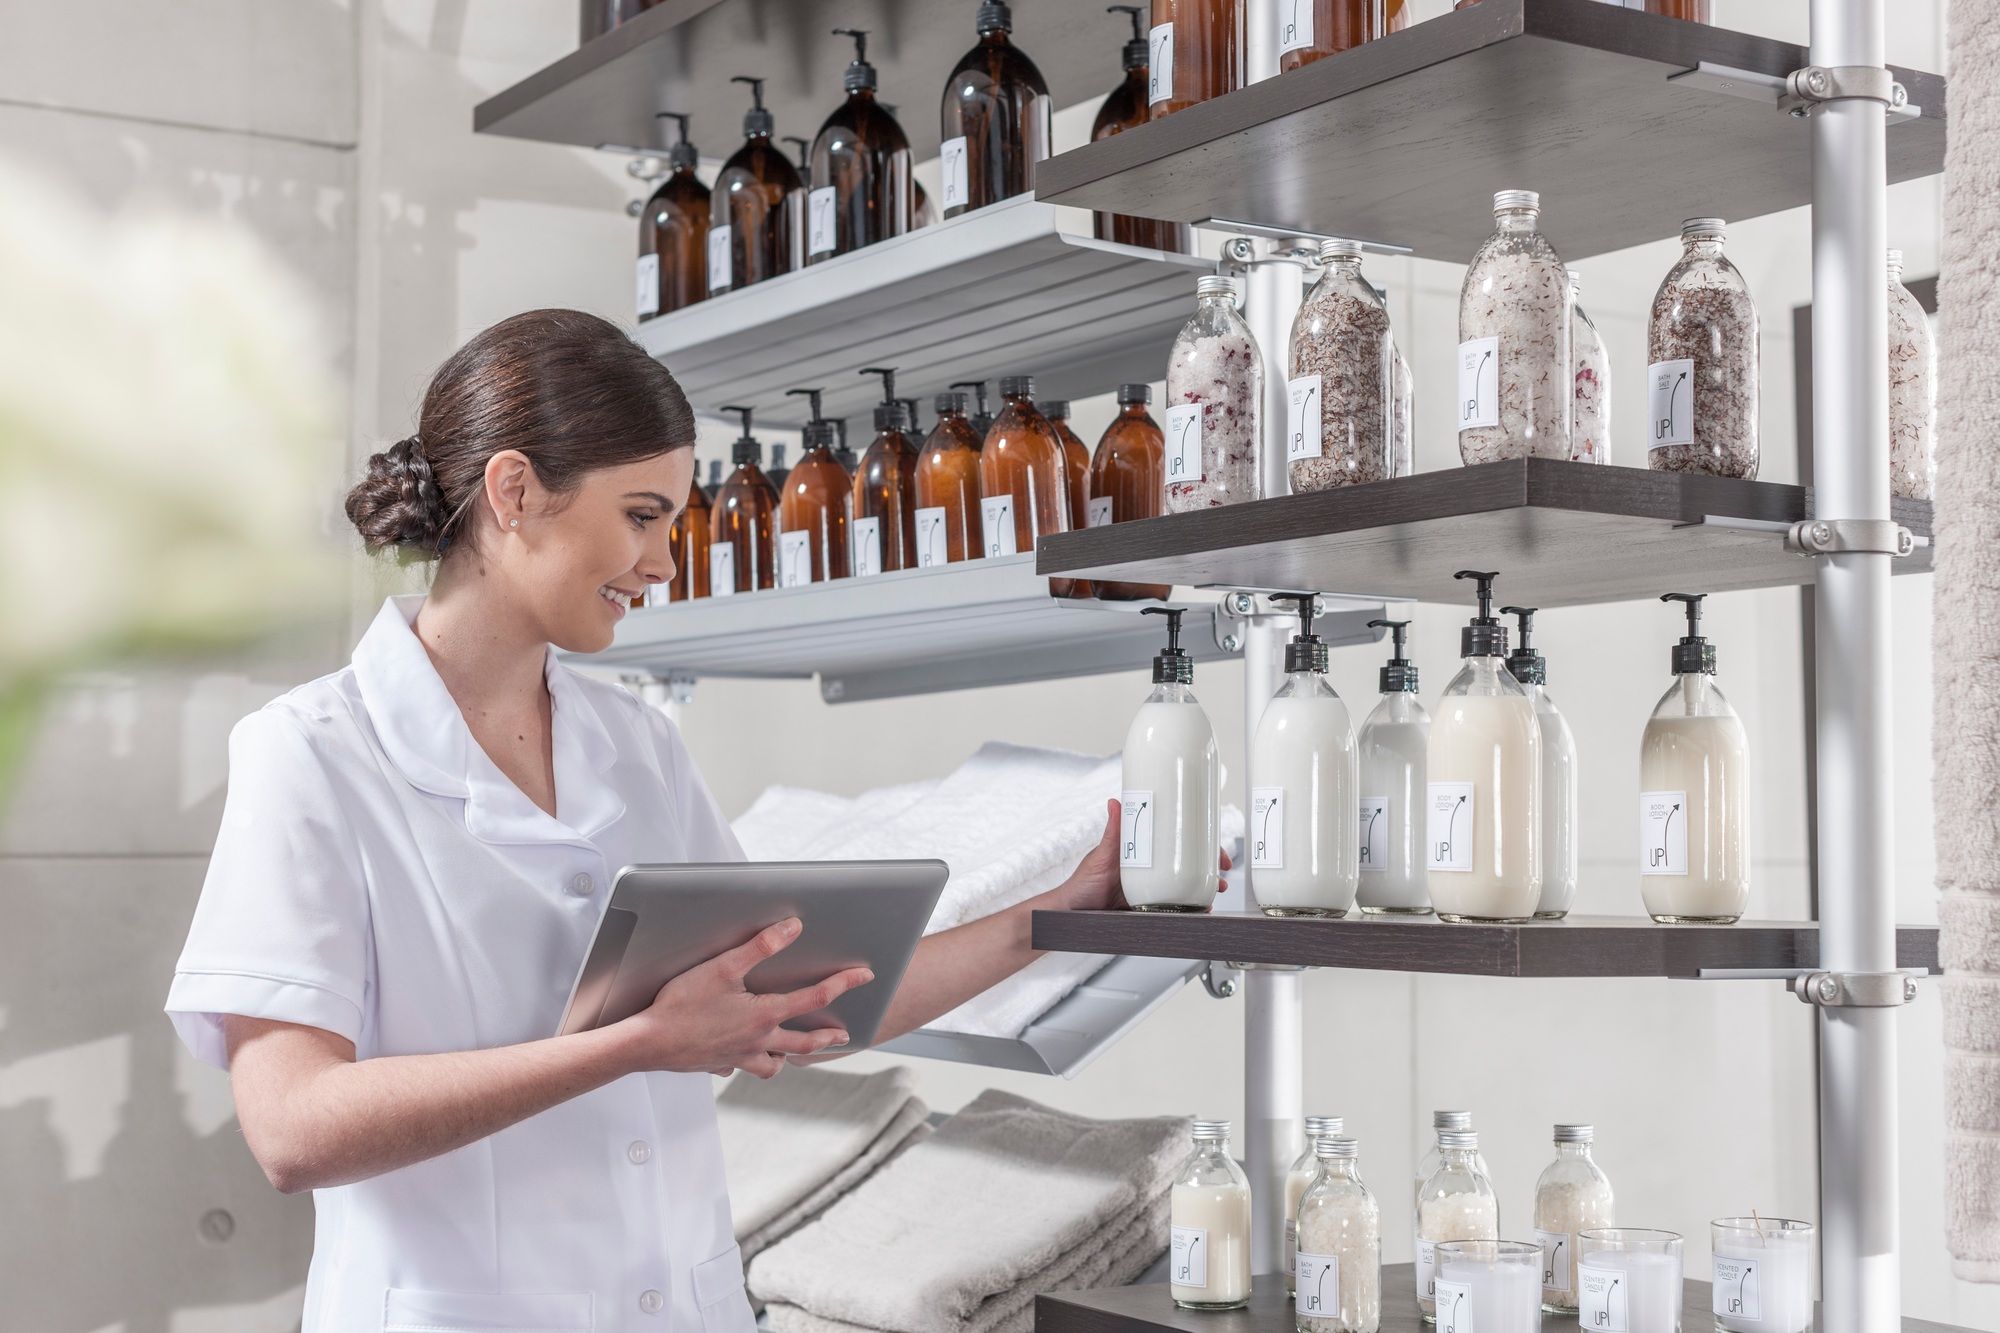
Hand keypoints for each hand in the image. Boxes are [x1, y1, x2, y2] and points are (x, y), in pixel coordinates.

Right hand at [615, 919, 872, 1079]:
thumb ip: (760, 946)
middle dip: (826, 1037)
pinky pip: (740, 1068)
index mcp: (763, 1016)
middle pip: (803, 1043)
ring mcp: (737, 1057)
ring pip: (773, 1063)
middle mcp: (756, 1041)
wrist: (646, 1043)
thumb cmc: (680, 1006)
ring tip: (794, 1050)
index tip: (865, 975)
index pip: (814, 998)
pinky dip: (748, 1062)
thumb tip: (793, 928)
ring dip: (788, 1056)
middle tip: (843, 1035)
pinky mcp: (716, 1064)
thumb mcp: (722, 967)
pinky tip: (743, 1056)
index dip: (843, 983)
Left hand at [1050, 798, 1233, 913]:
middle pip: (1184, 864)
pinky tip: (1198, 909)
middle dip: (1208, 867)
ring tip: (1214, 892)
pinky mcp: (1148, 907)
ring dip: (1203, 889)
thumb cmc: (1082, 883)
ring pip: (1183, 886)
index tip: (1212, 844)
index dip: (1195, 842)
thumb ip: (1112, 833)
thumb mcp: (1101, 856)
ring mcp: (1150, 888)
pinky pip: (1173, 907)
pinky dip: (1189, 908)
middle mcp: (1148, 869)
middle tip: (1222, 872)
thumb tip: (1115, 802)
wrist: (1072, 914)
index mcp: (1140, 851)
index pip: (1173, 841)